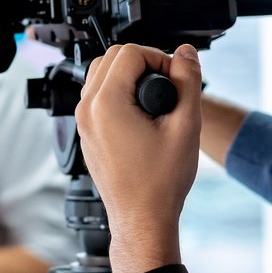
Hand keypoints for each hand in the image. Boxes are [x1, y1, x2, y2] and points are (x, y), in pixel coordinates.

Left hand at [76, 43, 202, 272]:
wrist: (142, 219)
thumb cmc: (160, 183)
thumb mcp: (186, 125)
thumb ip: (187, 81)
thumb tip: (185, 53)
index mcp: (106, 104)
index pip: (130, 52)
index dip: (159, 59)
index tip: (175, 81)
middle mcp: (87, 110)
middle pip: (111, 57)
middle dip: (143, 64)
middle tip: (167, 89)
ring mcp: (84, 124)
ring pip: (102, 76)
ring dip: (130, 78)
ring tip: (156, 103)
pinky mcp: (88, 134)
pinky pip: (98, 98)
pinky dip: (120, 95)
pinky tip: (143, 117)